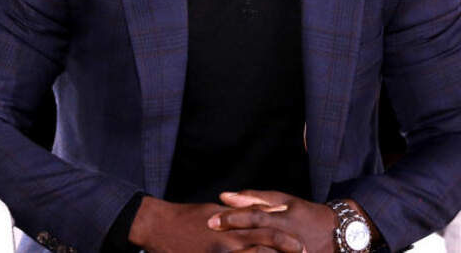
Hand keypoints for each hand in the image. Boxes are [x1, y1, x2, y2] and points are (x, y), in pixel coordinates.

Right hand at [129, 195, 304, 252]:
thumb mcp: (216, 211)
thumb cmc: (188, 217)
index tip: (301, 246)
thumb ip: (239, 214)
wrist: (159, 225)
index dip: (286, 240)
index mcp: (233, 224)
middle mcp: (229, 240)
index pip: (267, 231)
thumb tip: (261, 214)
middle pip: (265, 248)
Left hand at [207, 190, 337, 252]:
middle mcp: (288, 236)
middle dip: (233, 236)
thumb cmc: (306, 214)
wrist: (340, 234)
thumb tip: (224, 196)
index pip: (255, 217)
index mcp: (285, 217)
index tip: (211, 221)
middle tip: (210, 232)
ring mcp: (293, 252)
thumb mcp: (284, 201)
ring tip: (221, 252)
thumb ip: (254, 198)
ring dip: (245, 252)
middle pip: (257, 236)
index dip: (233, 219)